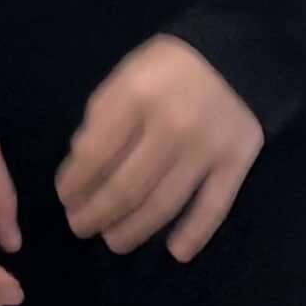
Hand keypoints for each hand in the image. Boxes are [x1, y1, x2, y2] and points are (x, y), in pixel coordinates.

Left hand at [59, 36, 265, 257]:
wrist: (241, 52)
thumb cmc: (171, 66)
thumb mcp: (125, 76)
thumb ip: (102, 117)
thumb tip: (81, 165)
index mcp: (135, 98)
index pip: (94, 155)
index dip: (75, 184)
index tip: (65, 197)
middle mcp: (170, 127)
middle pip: (126, 187)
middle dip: (96, 214)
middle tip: (80, 226)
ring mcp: (207, 149)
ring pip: (164, 204)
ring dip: (133, 230)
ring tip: (113, 240)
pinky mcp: (237, 163)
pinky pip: (214, 207)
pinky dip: (195, 233)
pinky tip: (175, 252)